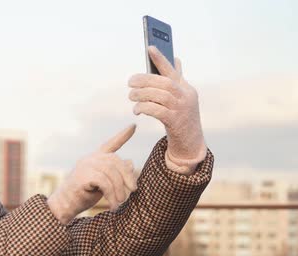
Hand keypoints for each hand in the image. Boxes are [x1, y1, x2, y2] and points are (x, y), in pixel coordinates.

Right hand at [46, 124, 137, 224]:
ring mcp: (85, 166)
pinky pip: (105, 183)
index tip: (133, 126)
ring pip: (111, 172)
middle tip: (134, 190)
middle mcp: (90, 159)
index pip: (110, 144)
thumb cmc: (82, 195)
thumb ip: (115, 174)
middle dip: (128, 175)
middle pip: (115, 160)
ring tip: (121, 202)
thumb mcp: (103, 184)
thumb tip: (131, 162)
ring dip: (120, 189)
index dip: (122, 136)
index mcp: (94, 159)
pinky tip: (114, 205)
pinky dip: (112, 195)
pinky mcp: (82, 176)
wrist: (63, 206)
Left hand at [127, 45, 205, 162]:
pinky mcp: (175, 122)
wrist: (190, 142)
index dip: (161, 59)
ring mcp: (182, 109)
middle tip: (130, 82)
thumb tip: (175, 59)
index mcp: (186, 88)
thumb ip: (177, 79)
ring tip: (131, 96)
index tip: (149, 48)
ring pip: (160, 95)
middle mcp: (186, 96)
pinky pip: (157, 111)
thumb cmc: (182, 116)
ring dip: (142, 94)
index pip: (172, 70)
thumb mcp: (182, 97)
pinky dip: (144, 108)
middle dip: (145, 80)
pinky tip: (137, 109)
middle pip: (164, 83)